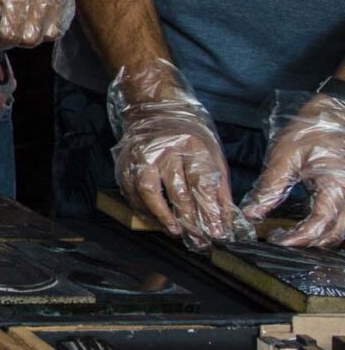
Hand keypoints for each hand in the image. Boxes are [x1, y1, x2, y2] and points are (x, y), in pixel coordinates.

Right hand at [108, 58, 237, 247]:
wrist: (155, 110)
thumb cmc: (189, 135)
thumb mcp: (212, 154)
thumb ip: (218, 186)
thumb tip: (226, 218)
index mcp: (192, 144)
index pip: (202, 183)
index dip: (210, 210)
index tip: (217, 231)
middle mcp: (165, 148)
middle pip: (178, 190)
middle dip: (190, 219)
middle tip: (200, 239)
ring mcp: (141, 155)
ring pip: (149, 191)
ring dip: (162, 215)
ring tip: (175, 231)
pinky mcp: (125, 162)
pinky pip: (132, 191)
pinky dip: (143, 209)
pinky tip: (155, 219)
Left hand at [244, 93, 344, 246]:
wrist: (333, 113)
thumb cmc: (310, 130)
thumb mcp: (284, 157)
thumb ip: (269, 189)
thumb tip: (251, 214)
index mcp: (337, 185)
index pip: (321, 223)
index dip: (300, 238)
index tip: (277, 241)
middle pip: (336, 233)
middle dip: (309, 242)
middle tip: (281, 240)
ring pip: (343, 229)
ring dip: (320, 237)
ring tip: (292, 234)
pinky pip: (343, 218)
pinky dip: (328, 227)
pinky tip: (308, 224)